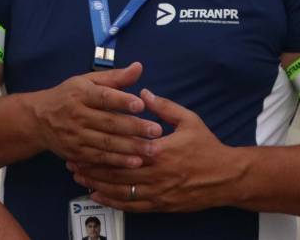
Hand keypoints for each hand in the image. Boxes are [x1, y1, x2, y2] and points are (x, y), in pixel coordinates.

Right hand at [29, 63, 161, 168]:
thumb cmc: (68, 96)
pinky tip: (135, 162)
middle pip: (108, 122)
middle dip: (134, 127)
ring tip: (152, 149)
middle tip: (156, 130)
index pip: (103, 97)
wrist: (38, 120)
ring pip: (106, 143)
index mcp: (80, 93)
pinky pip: (99, 158)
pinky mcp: (76, 152)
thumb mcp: (87, 81)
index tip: (142, 105)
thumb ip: (114, 77)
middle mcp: (77, 115)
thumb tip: (139, 67)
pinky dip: (118, 161)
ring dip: (130, 147)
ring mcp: (75, 136)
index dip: (122, 101)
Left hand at [67, 88, 241, 211]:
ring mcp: (158, 192)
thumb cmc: (207, 147)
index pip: (122, 151)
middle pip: (115, 173)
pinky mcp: (161, 205)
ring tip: (79, 179)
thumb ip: (164, 107)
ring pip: (120, 192)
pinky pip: (132, 206)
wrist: (228, 177)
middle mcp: (156, 174)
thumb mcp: (189, 120)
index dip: (100, 149)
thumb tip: (143, 92)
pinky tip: (99, 197)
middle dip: (91, 168)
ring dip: (97, 185)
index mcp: (159, 151)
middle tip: (72, 162)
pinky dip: (113, 202)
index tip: (82, 143)